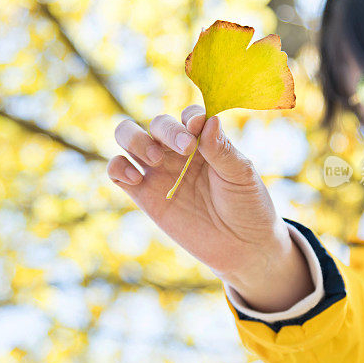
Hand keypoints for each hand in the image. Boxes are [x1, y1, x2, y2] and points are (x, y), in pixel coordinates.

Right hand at [108, 104, 290, 280]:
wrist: (241, 247)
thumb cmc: (247, 206)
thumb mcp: (241, 175)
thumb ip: (222, 149)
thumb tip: (208, 120)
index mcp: (204, 140)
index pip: (189, 115)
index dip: (190, 117)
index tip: (198, 128)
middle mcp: (177, 151)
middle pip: (157, 123)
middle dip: (167, 129)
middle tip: (185, 148)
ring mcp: (158, 171)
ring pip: (127, 137)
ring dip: (134, 139)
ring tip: (155, 159)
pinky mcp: (143, 195)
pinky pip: (116, 171)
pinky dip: (118, 167)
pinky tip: (135, 178)